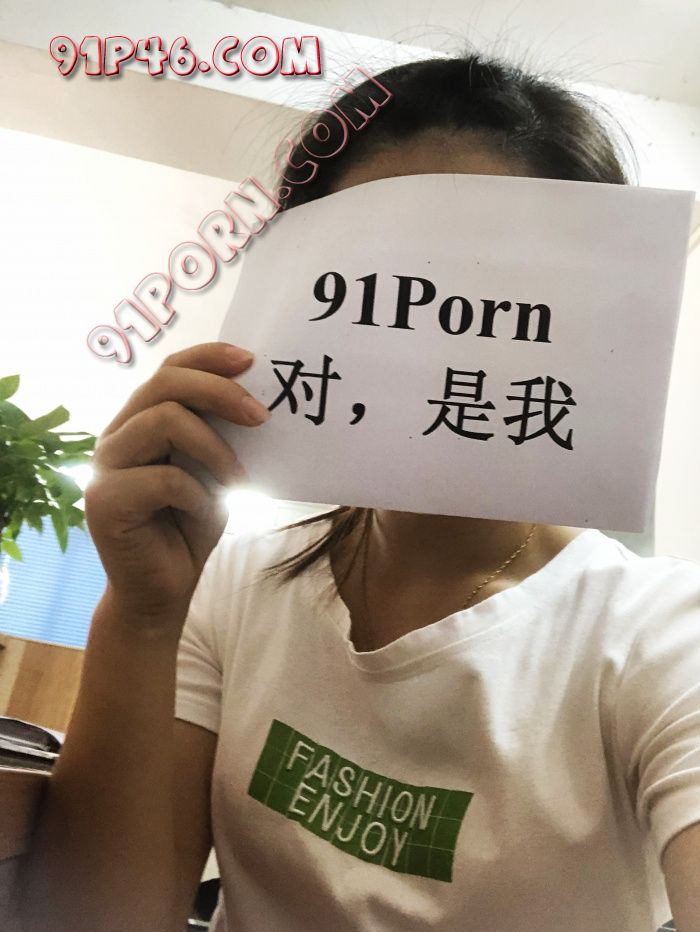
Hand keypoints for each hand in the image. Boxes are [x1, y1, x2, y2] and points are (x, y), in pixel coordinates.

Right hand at [85, 342, 270, 627]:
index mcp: (139, 421)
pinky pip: (165, 479)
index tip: (251, 361)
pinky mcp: (105, 501)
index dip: (208, 357)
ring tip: (240, 480)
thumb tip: (260, 399)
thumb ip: (220, 435)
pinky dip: (199, 495)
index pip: (169, 369)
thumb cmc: (189, 527)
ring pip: (164, 421)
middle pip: (165, 383)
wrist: (162, 592)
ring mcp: (105, 467)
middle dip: (220, 392)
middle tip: (262, 417)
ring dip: (215, 449)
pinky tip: (209, 513)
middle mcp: (116, 435)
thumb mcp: (213, 472)